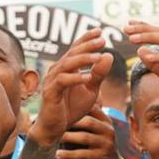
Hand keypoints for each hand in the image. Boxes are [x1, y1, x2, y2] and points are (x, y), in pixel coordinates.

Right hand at [30, 30, 111, 146]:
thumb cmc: (71, 108)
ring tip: (98, 56)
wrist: (56, 128)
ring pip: (66, 65)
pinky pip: (62, 82)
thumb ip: (98, 74)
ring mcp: (52, 81)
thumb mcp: (90, 90)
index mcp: (66, 68)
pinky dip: (75, 78)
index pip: (75, 49)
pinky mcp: (50, 93)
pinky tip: (87, 77)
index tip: (99, 30)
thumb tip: (108, 55)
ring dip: (83, 60)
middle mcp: (56, 71)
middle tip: (102, 39)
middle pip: (71, 53)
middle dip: (87, 46)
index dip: (86, 39)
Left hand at [57, 108, 120, 158]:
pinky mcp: (102, 157)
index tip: (62, 108)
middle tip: (54, 124)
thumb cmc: (95, 143)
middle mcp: (108, 130)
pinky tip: (58, 155)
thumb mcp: (95, 130)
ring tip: (54, 138)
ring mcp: (106, 144)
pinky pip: (82, 155)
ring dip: (67, 137)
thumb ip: (84, 119)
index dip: (78, 108)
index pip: (93, 109)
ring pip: (84, 138)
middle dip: (70, 123)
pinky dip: (69, 155)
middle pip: (88, 122)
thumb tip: (61, 110)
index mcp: (105, 120)